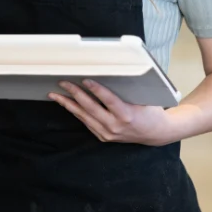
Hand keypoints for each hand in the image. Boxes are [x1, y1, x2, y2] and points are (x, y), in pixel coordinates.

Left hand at [49, 80, 180, 146]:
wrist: (155, 133)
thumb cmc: (151, 111)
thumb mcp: (143, 98)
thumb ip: (126, 90)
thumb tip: (107, 73)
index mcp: (126, 115)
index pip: (108, 100)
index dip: (95, 89)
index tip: (84, 79)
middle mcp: (115, 126)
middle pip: (90, 108)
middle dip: (74, 93)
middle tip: (62, 82)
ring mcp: (108, 133)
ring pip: (84, 116)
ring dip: (68, 104)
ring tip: (55, 95)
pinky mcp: (103, 137)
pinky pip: (86, 122)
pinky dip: (76, 112)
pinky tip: (67, 104)